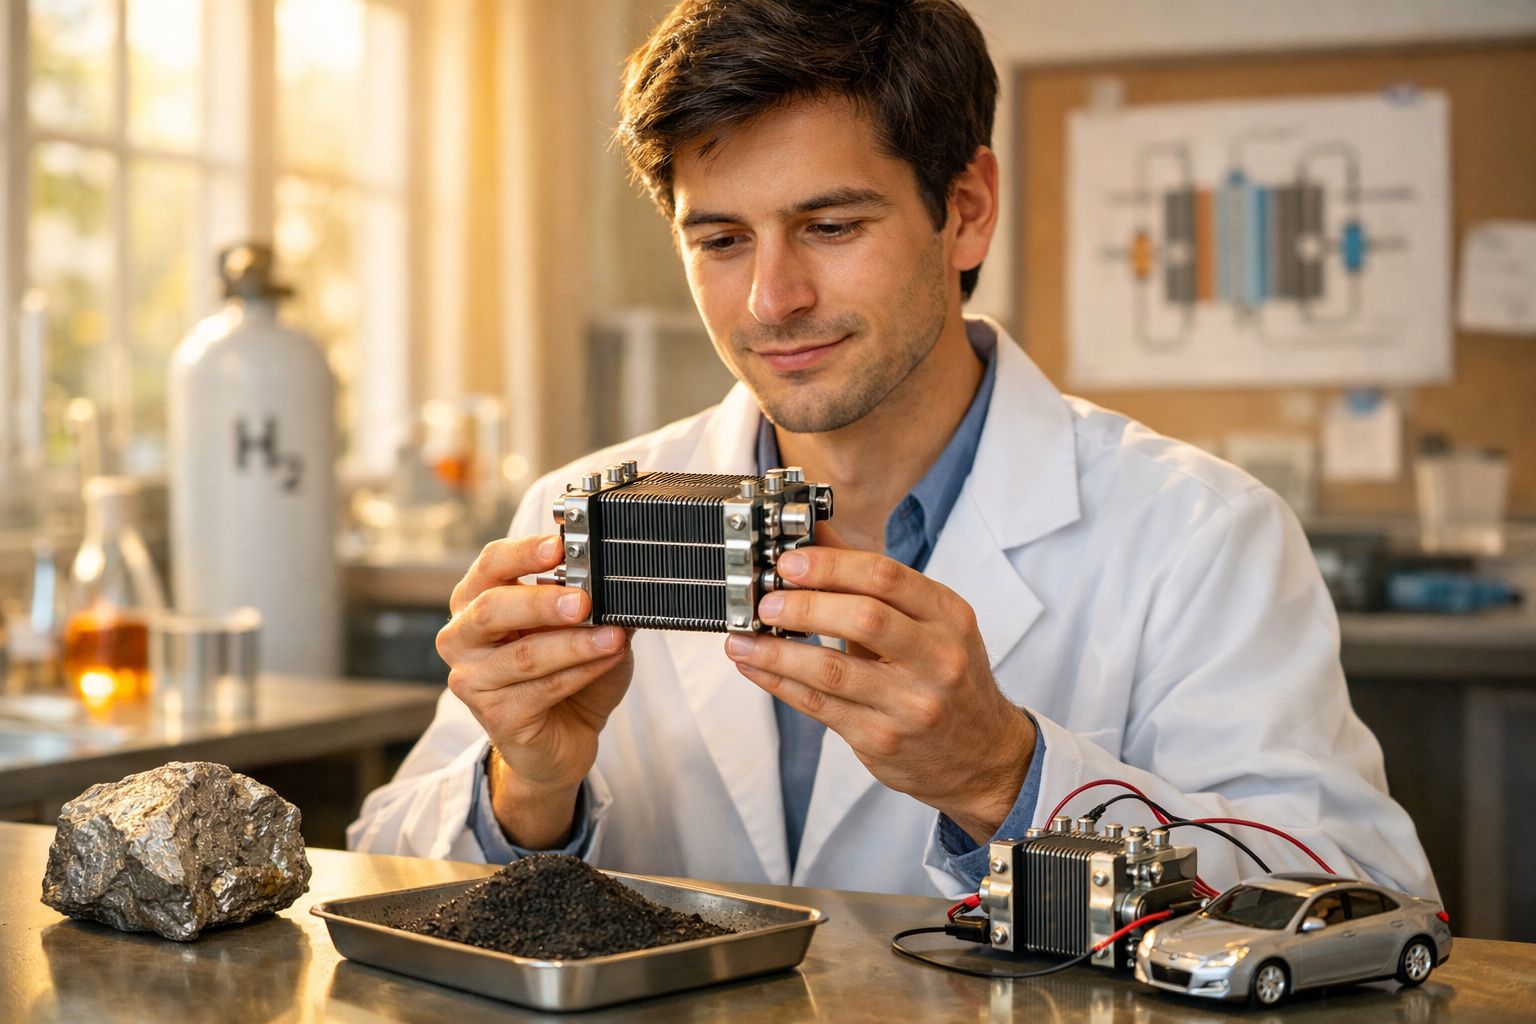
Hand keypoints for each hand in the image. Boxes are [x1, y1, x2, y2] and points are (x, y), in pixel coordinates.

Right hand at [437, 534, 633, 846]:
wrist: (563, 739)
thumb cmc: (566, 673)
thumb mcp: (581, 628)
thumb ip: (591, 602)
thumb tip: (618, 580)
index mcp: (476, 602)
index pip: (490, 566)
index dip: (522, 553)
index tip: (559, 547)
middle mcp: (463, 638)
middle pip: (493, 609)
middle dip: (541, 602)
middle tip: (584, 600)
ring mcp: (472, 680)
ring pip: (524, 655)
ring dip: (574, 643)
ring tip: (613, 636)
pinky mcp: (495, 716)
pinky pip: (542, 689)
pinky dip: (581, 672)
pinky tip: (608, 659)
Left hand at [723, 533, 1035, 842]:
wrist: (985, 756)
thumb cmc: (948, 677)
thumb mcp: (929, 622)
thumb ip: (870, 580)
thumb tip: (814, 537)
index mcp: (949, 616)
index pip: (887, 577)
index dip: (831, 565)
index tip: (789, 560)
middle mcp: (937, 659)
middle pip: (864, 618)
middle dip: (805, 604)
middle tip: (765, 598)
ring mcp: (910, 704)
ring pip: (833, 671)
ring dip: (777, 651)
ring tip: (741, 637)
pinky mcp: (881, 740)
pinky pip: (819, 706)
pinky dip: (779, 683)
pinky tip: (755, 666)